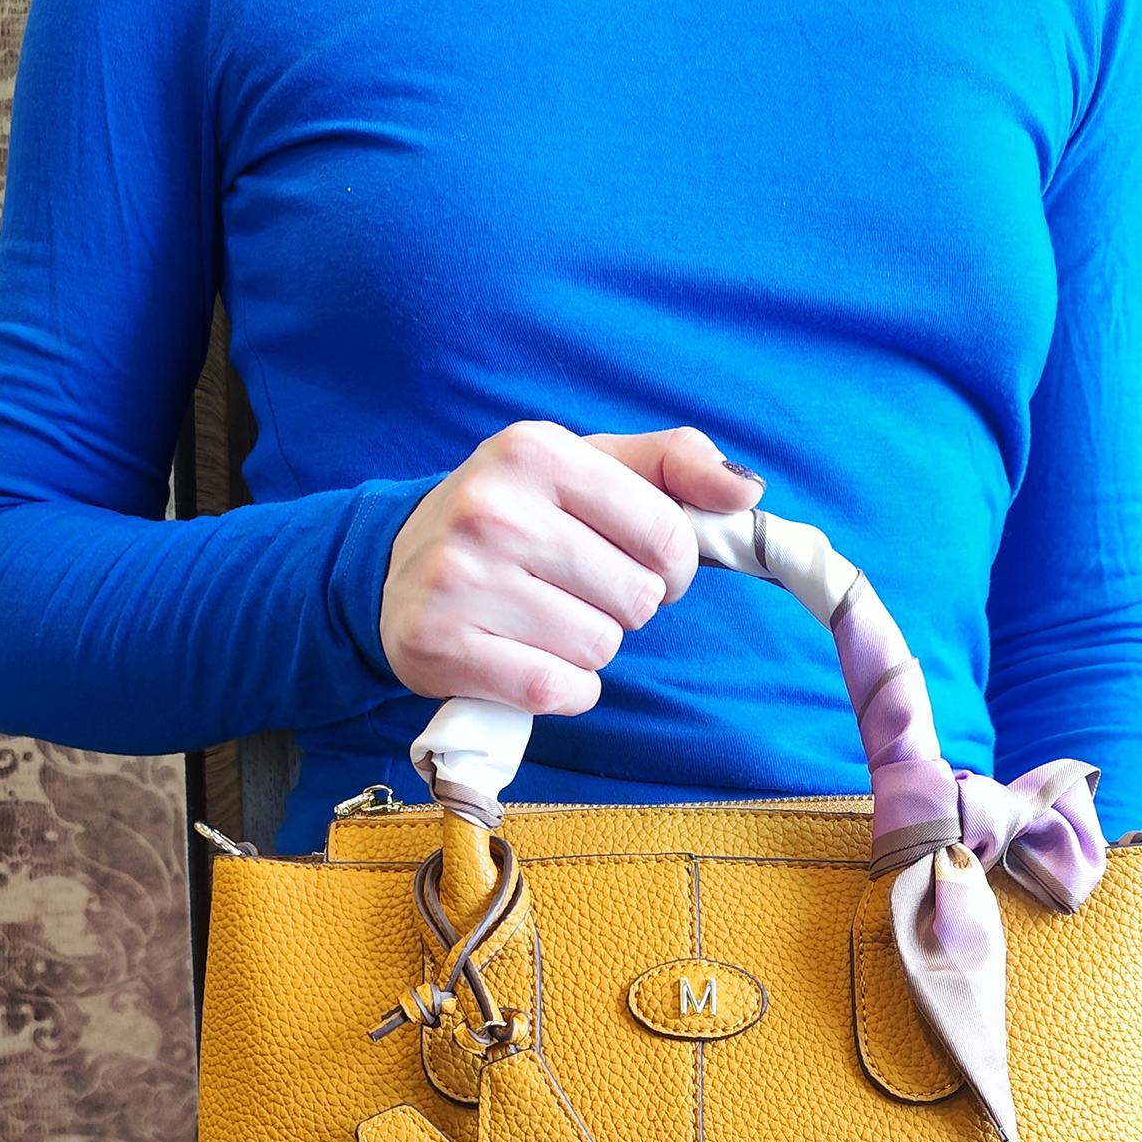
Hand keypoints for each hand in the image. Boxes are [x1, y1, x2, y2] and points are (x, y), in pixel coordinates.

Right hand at [379, 421, 765, 715]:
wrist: (395, 568)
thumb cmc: (516, 517)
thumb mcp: (589, 468)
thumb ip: (675, 465)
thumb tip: (745, 492)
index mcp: (538, 451)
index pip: (667, 535)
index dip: (672, 566)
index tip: (642, 565)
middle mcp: (494, 508)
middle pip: (636, 599)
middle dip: (624, 607)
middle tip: (579, 593)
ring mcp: (460, 579)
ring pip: (598, 648)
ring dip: (588, 649)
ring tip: (546, 622)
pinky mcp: (440, 644)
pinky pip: (556, 691)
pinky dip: (562, 690)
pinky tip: (531, 660)